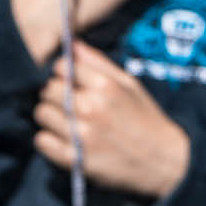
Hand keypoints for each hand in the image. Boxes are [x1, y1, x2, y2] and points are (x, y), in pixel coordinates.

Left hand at [33, 41, 191, 199]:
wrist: (164, 162)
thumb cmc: (145, 119)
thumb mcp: (129, 84)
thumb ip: (98, 62)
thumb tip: (71, 43)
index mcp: (104, 86)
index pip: (61, 67)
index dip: (64, 74)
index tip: (72, 83)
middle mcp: (91, 107)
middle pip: (48, 89)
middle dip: (55, 94)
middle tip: (70, 105)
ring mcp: (82, 134)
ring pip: (42, 113)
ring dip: (51, 117)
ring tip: (68, 122)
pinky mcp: (75, 159)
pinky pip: (42, 141)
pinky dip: (48, 140)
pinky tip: (63, 139)